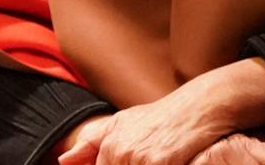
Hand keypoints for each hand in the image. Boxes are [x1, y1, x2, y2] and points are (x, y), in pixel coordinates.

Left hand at [57, 59, 264, 164]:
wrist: (201, 105)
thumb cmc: (165, 116)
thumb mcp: (126, 122)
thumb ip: (92, 142)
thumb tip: (63, 161)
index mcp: (108, 145)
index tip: (130, 162)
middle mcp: (118, 151)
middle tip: (147, 159)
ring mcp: (138, 158)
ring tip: (158, 158)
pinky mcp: (158, 163)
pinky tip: (170, 163)